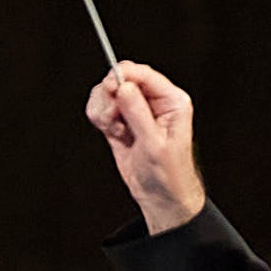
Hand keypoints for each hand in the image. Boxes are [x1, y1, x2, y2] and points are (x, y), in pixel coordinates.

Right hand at [85, 63, 206, 228]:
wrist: (160, 196)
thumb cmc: (169, 173)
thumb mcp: (155, 144)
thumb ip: (138, 113)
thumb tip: (124, 87)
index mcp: (171, 101)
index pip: (144, 75)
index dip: (123, 76)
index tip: (110, 87)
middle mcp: (154, 102)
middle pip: (121, 79)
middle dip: (110, 97)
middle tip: (113, 117)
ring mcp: (135, 110)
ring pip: (107, 93)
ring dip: (103, 110)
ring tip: (115, 129)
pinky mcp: (121, 121)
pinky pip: (101, 108)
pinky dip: (99, 118)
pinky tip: (112, 133)